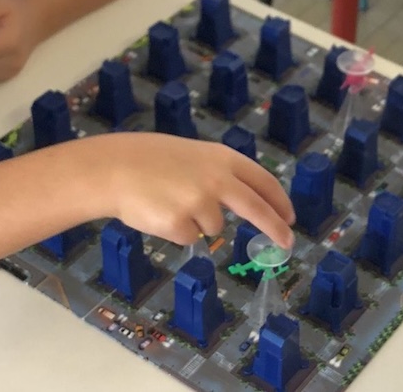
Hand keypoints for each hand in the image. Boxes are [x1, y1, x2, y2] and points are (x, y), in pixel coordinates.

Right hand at [79, 133, 295, 248]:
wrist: (112, 169)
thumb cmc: (149, 160)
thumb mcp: (193, 157)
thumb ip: (220, 176)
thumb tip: (246, 203)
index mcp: (222, 159)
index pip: (263, 181)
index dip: (279, 201)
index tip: (290, 217)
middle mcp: (217, 180)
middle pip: (257, 209)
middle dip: (275, 229)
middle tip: (287, 244)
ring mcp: (200, 204)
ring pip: (213, 228)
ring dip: (195, 222)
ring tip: (168, 202)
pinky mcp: (182, 226)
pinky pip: (189, 238)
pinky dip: (176, 231)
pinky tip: (158, 213)